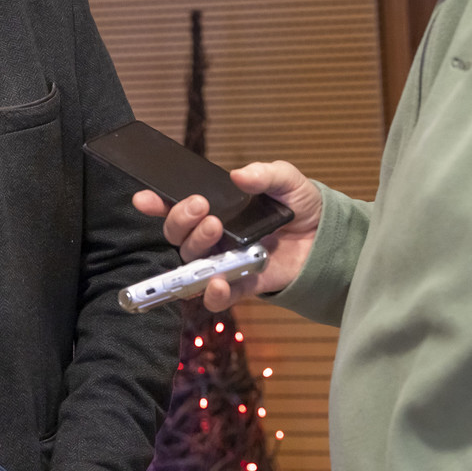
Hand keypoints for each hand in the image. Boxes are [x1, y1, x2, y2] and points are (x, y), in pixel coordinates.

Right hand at [132, 160, 321, 310]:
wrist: (327, 238)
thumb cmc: (300, 207)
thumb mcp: (286, 181)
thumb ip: (265, 174)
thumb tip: (239, 175)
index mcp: (217, 209)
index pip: (178, 206)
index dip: (156, 203)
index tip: (144, 197)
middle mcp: (214, 237)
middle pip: (178, 235)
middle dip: (180, 218)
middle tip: (201, 205)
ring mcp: (225, 262)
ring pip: (192, 262)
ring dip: (196, 246)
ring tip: (215, 229)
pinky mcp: (242, 285)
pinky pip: (218, 297)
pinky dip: (213, 293)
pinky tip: (218, 282)